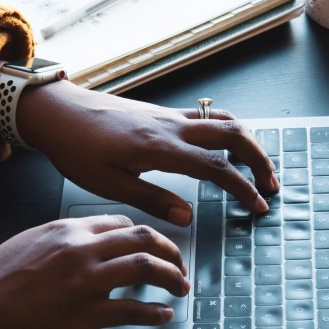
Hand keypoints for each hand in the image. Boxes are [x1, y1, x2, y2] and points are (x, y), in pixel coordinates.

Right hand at [0, 215, 188, 328]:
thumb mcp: (28, 241)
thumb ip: (63, 238)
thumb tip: (90, 241)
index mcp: (67, 229)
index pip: (121, 223)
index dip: (144, 235)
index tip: (153, 246)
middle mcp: (81, 249)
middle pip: (143, 239)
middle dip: (170, 250)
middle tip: (179, 263)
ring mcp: (85, 282)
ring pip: (146, 268)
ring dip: (172, 277)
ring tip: (180, 287)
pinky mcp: (85, 315)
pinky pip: (132, 311)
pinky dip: (154, 314)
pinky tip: (163, 316)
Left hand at [17, 80, 278, 225]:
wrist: (58, 112)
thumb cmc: (77, 149)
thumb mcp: (109, 185)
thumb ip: (153, 200)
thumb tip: (188, 217)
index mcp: (160, 147)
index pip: (217, 167)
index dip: (242, 187)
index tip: (258, 206)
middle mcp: (171, 126)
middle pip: (233, 134)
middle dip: (259, 158)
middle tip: (270, 184)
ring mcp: (168, 115)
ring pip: (222, 119)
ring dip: (246, 141)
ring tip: (256, 165)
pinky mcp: (161, 112)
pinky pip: (205, 116)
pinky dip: (226, 130)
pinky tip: (223, 146)